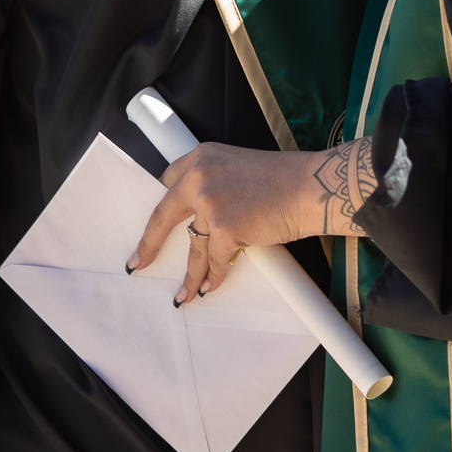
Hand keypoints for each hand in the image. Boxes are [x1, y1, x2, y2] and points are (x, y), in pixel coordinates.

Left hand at [129, 144, 316, 302]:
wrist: (312, 187)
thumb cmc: (285, 180)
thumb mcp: (238, 167)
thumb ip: (214, 184)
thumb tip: (200, 220)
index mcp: (202, 157)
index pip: (168, 183)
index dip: (161, 208)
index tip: (150, 226)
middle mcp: (200, 176)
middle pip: (163, 217)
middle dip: (149, 245)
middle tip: (139, 263)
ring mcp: (210, 202)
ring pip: (193, 247)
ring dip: (190, 274)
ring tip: (183, 293)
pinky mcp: (225, 228)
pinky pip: (215, 260)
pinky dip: (215, 276)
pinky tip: (211, 286)